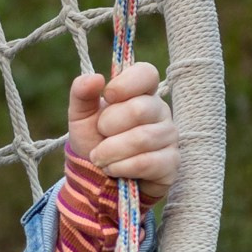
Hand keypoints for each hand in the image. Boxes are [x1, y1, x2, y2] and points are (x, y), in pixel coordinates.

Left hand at [67, 60, 179, 198]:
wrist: (98, 178)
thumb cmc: (94, 141)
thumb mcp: (81, 117)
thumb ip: (82, 94)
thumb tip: (94, 78)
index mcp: (141, 93)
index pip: (146, 73)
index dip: (126, 83)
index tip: (107, 96)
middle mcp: (159, 111)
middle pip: (139, 109)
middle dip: (108, 126)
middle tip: (100, 135)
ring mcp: (169, 136)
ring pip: (141, 138)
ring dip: (111, 151)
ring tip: (100, 157)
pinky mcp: (171, 162)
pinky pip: (146, 162)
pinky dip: (121, 167)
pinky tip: (113, 169)